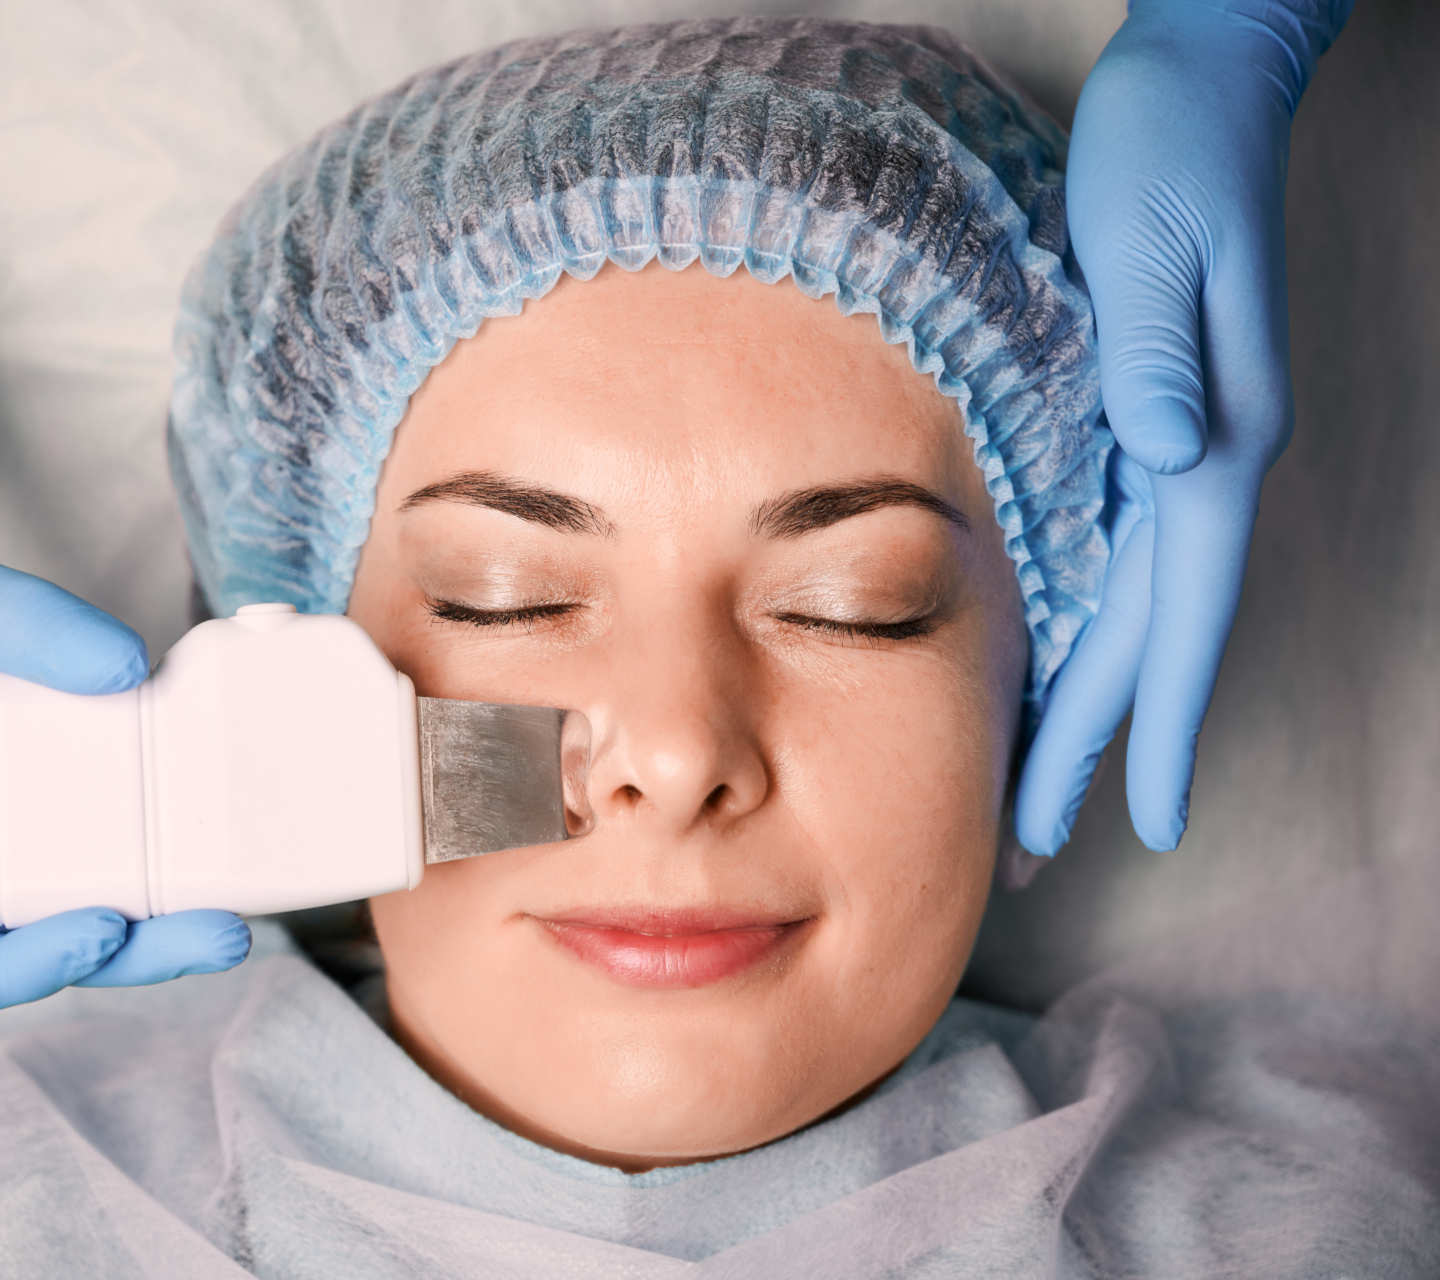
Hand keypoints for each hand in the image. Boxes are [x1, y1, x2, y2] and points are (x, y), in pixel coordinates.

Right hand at [0, 277, 250, 1013]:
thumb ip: (27, 629)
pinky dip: (132, 819)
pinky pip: (74, 804)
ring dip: (142, 902)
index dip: (10, 975)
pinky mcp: (7, 743)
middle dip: (124, 948)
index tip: (98, 928)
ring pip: (56, 884)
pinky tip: (200, 807)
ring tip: (230, 893)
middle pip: (16, 938)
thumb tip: (129, 671)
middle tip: (219, 931)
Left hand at [1016, 0, 1351, 855]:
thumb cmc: (1171, 150)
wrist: (1202, 80)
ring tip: (1044, 786)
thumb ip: (1159, 352)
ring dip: (1091, 700)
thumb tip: (1169, 451)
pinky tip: (1051, 660)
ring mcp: (1181, 440)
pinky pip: (1113, 551)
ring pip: (1131, 603)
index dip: (1154, 719)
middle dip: (1100, 744)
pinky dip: (1084, 623)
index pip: (1178, 611)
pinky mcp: (1145, 415)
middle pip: (1149, 633)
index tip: (1138, 818)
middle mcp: (1203, 455)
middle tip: (1043, 843)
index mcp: (1210, 436)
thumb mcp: (1154, 241)